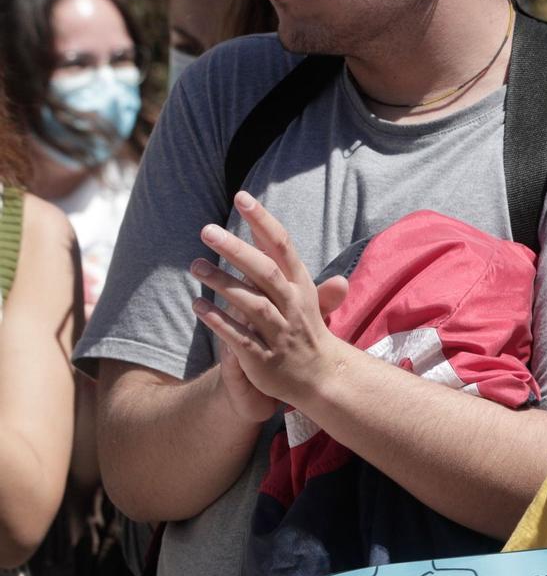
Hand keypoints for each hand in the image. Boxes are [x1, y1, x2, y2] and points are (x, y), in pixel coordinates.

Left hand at [191, 193, 352, 409]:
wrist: (321, 378)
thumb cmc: (307, 331)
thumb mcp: (306, 297)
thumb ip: (285, 266)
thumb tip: (275, 234)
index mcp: (301, 287)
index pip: (283, 247)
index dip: (263, 221)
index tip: (242, 197)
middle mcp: (293, 307)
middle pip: (265, 272)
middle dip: (237, 250)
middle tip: (207, 230)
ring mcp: (280, 333)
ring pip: (252, 304)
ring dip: (223, 284)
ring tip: (195, 266)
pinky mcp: (264, 358)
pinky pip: (240, 337)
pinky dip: (219, 322)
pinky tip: (198, 307)